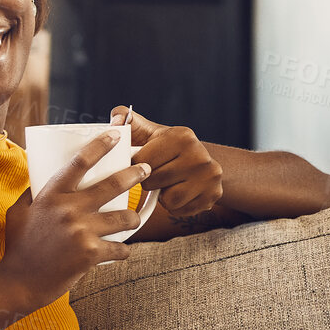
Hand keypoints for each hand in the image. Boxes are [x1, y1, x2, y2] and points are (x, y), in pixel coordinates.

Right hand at [0, 130, 148, 308]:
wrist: (19, 282)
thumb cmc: (18, 246)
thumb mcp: (17, 212)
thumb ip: (32, 194)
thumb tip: (41, 178)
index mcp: (51, 195)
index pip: (80, 162)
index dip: (101, 145)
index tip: (116, 136)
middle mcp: (68, 209)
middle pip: (112, 184)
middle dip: (134, 174)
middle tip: (146, 169)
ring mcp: (81, 232)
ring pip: (124, 218)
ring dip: (133, 219)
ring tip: (133, 219)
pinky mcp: (90, 254)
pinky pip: (120, 249)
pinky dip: (122, 251)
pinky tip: (119, 251)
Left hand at [109, 106, 223, 218]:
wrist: (200, 163)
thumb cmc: (165, 148)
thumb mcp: (149, 131)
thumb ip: (128, 121)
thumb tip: (116, 119)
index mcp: (181, 136)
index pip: (142, 161)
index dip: (135, 165)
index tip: (140, 163)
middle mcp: (199, 155)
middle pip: (154, 181)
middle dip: (149, 181)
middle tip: (156, 174)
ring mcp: (210, 176)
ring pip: (169, 200)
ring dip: (163, 196)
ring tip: (168, 183)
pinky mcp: (213, 195)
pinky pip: (180, 210)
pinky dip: (175, 206)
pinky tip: (179, 192)